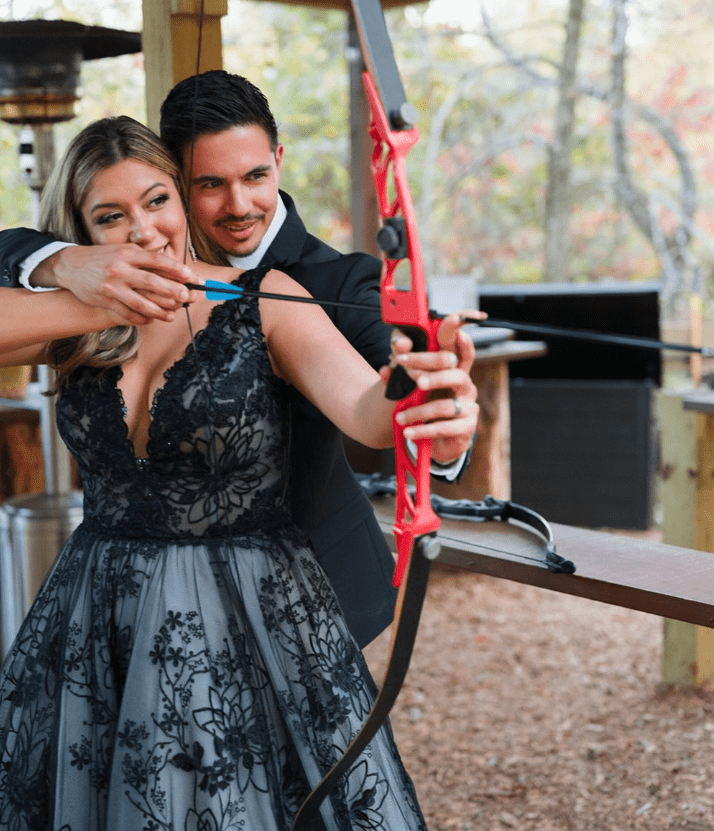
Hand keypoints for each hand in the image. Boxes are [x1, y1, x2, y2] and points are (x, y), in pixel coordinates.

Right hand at [31, 244, 198, 324]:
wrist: (71, 266)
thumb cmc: (105, 258)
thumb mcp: (124, 251)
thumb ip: (146, 259)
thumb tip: (174, 270)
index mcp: (128, 254)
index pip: (157, 261)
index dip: (176, 269)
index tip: (192, 276)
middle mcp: (120, 269)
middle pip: (151, 282)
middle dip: (172, 290)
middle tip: (187, 297)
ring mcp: (112, 286)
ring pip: (140, 302)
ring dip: (159, 311)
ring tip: (172, 316)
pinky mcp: (105, 300)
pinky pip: (126, 313)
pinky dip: (140, 318)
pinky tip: (151, 320)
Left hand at [380, 311, 482, 462]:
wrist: (431, 438)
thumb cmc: (423, 403)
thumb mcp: (408, 380)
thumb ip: (403, 360)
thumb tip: (398, 343)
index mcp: (452, 368)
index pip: (459, 346)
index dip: (459, 332)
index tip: (452, 318)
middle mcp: (464, 383)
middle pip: (453, 370)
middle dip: (430, 369)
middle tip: (411, 375)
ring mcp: (468, 405)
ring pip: (445, 405)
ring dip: (419, 411)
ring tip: (400, 417)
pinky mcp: (466, 427)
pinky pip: (445, 427)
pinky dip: (423, 430)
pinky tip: (408, 432)